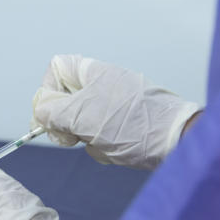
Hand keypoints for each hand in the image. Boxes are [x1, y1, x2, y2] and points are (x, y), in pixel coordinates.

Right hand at [31, 54, 201, 169]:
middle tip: (73, 136)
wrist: (179, 141)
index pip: (56, 69)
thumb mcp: (82, 116)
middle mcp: (103, 84)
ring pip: (81, 122)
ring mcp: (115, 105)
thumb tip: (40, 113)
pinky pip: (100, 135)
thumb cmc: (132, 124)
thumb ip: (53, 111)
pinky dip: (103, 146)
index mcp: (93, 72)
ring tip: (103, 143)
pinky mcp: (125, 124)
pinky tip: (116, 150)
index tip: (50, 114)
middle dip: (66, 123)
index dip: (47, 91)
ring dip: (86, 137)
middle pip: (65, 100)